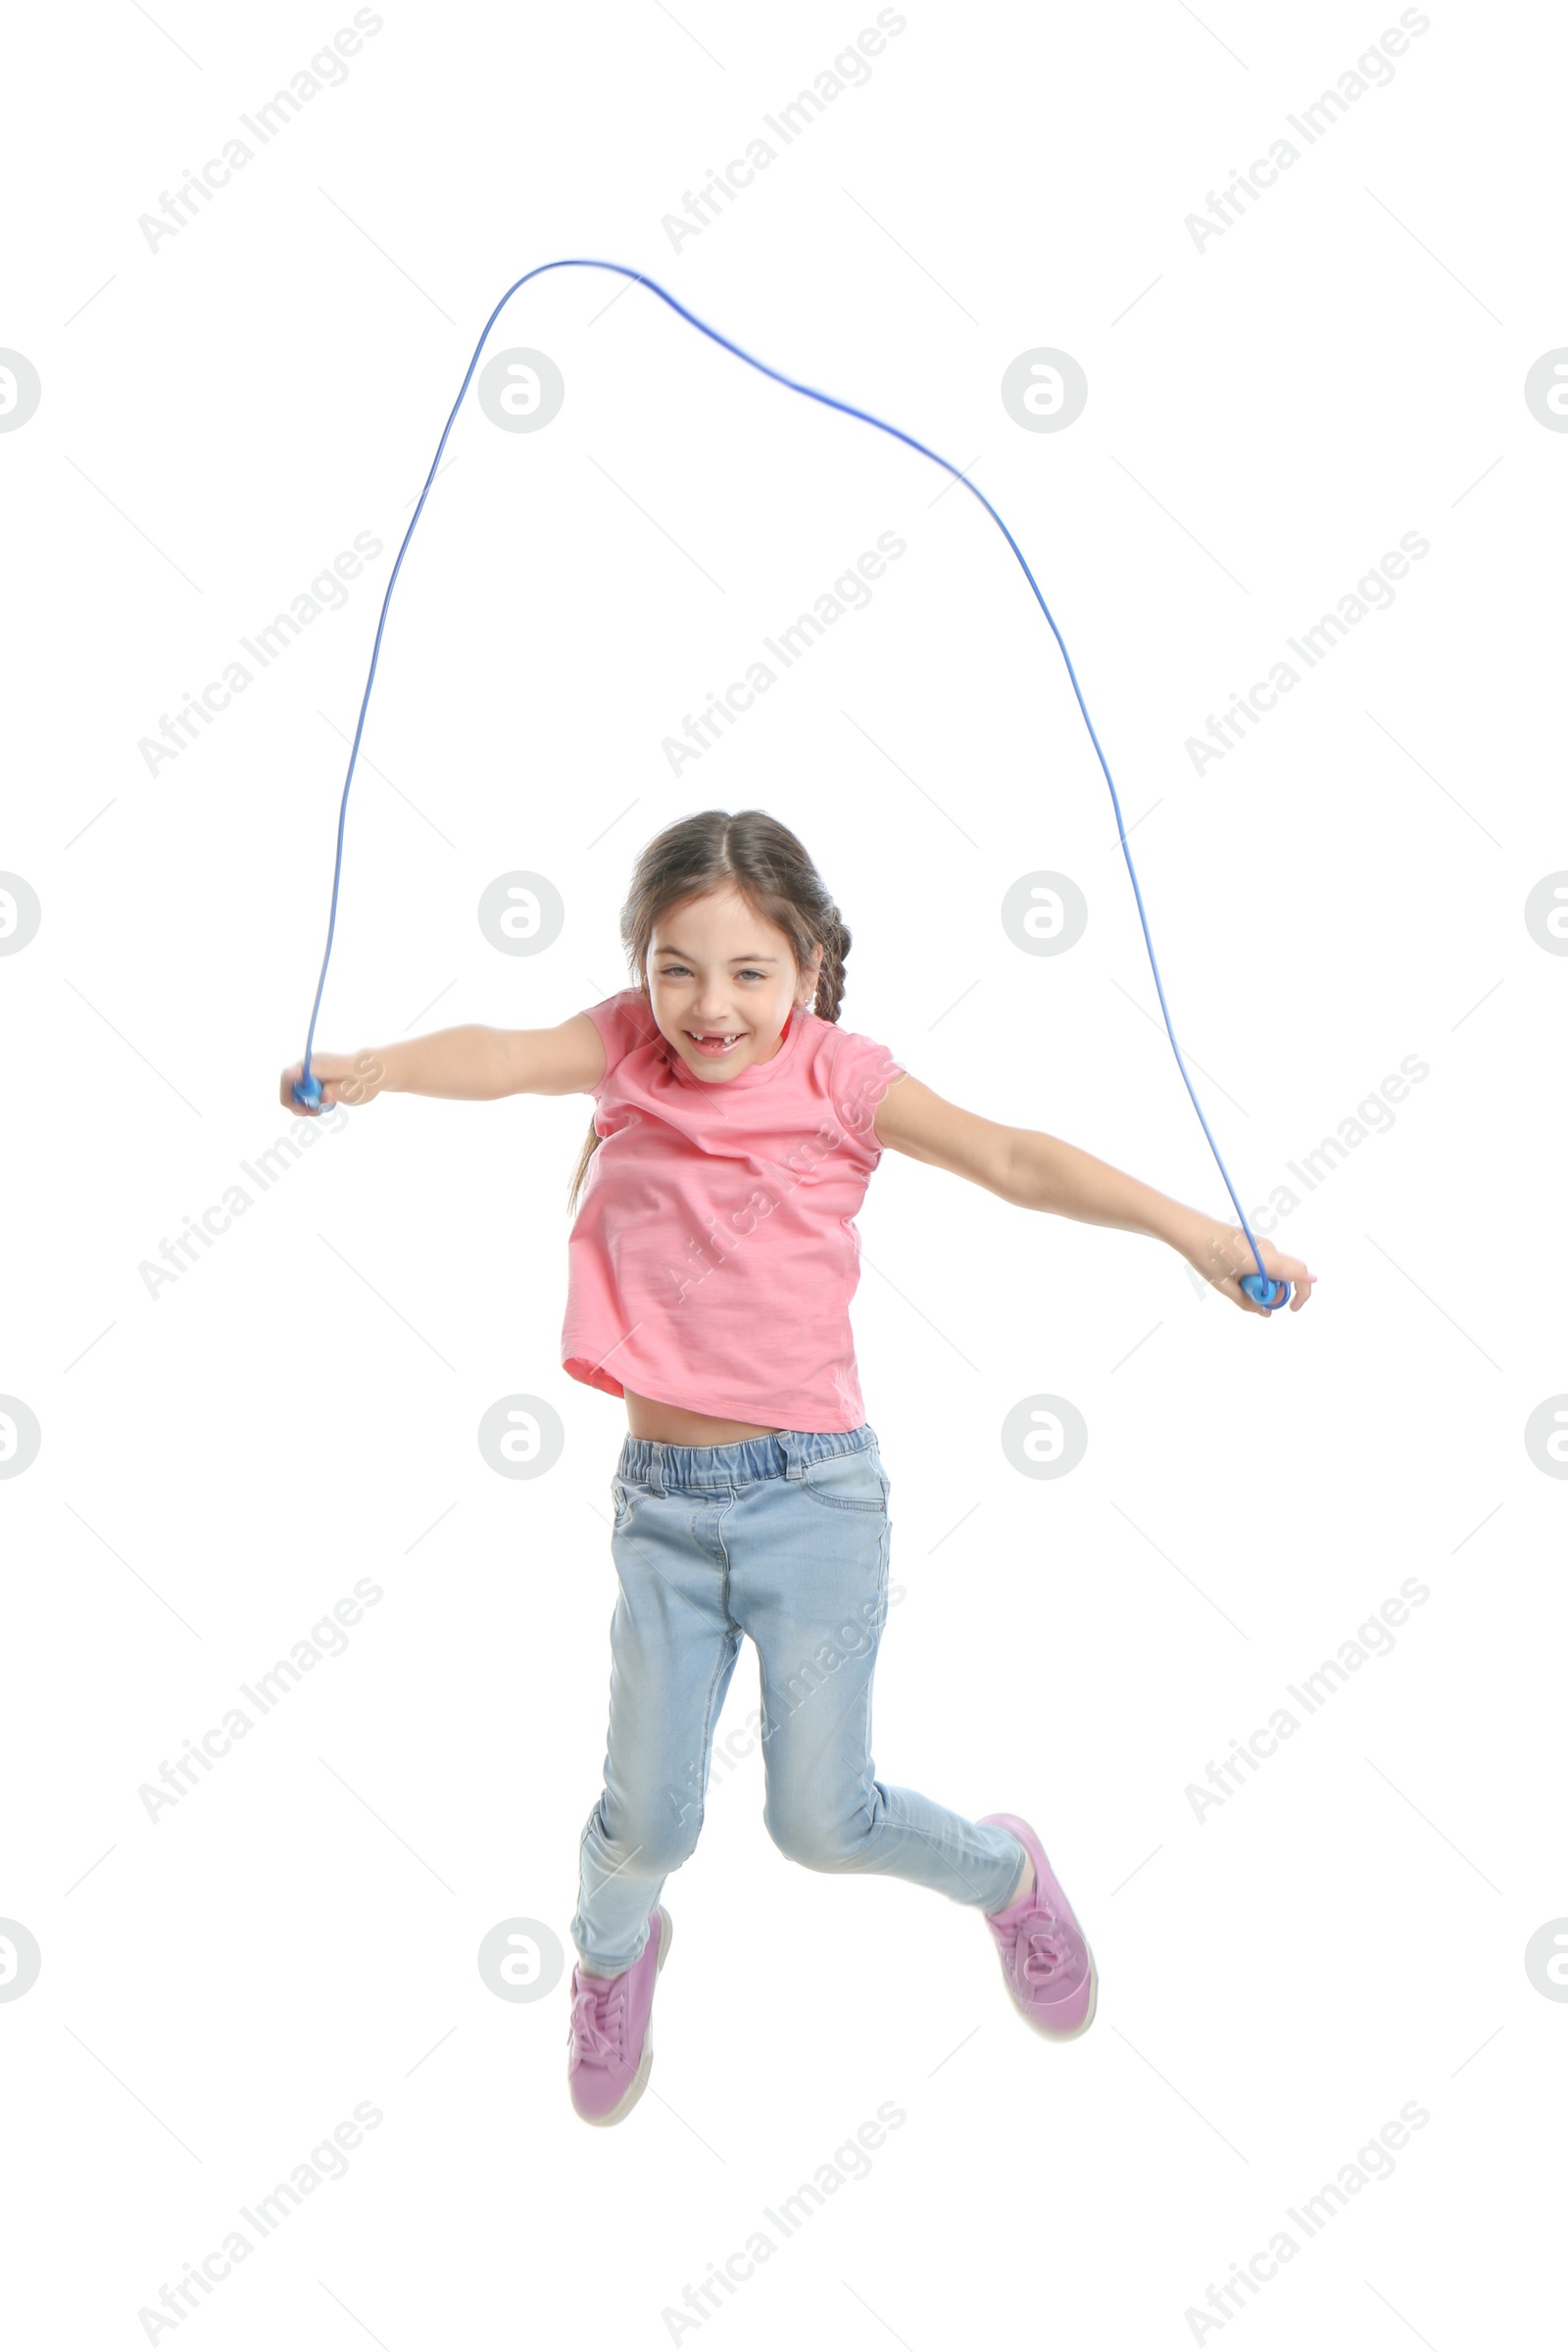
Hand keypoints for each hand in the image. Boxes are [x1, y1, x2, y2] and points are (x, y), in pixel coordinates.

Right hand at [278, 1049, 385, 1115]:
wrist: (373, 1070)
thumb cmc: (365, 1079)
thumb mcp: (355, 1090)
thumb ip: (337, 1092)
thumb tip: (323, 1097)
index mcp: (317, 1065)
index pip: (289, 1075)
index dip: (287, 1092)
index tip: (302, 1109)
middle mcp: (310, 1064)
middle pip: (287, 1084)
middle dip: (295, 1102)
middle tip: (314, 1113)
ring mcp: (310, 1068)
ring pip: (293, 1088)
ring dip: (303, 1103)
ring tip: (322, 1109)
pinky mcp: (313, 1074)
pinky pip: (301, 1088)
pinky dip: (309, 1099)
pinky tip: (324, 1103)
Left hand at [1181, 1218, 1315, 1315]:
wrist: (1191, 1229)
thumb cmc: (1207, 1256)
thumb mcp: (1225, 1286)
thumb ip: (1248, 1301)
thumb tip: (1266, 1312)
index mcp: (1264, 1260)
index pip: (1300, 1274)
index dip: (1303, 1294)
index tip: (1292, 1308)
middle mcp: (1269, 1249)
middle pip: (1292, 1272)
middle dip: (1281, 1291)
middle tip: (1260, 1301)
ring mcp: (1263, 1244)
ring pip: (1278, 1268)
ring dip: (1267, 1283)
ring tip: (1240, 1285)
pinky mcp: (1256, 1242)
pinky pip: (1268, 1261)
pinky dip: (1261, 1273)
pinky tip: (1238, 1274)